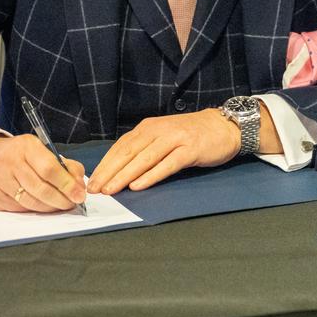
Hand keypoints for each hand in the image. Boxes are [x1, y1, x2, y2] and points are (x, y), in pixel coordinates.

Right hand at [0, 133, 86, 212]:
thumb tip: (78, 185)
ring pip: (31, 201)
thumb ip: (64, 165)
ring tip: (61, 206)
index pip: (49, 168)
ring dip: (50, 207)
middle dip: (62, 199)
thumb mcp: (40, 150)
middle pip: (41, 188)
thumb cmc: (18, 155)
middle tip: (73, 203)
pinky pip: (20, 208)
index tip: (79, 194)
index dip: (67, 184)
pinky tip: (43, 206)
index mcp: (26, 146)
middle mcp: (9, 161)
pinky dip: (35, 209)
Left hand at [85, 109, 240, 195]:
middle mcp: (158, 130)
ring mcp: (175, 139)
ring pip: (144, 158)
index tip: (92, 181)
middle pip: (129, 152)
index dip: (105, 164)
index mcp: (148, 127)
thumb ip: (145, 149)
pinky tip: (138, 186)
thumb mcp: (163, 137)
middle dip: (110, 172)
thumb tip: (119, 170)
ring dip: (125, 175)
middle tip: (96, 189)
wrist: (224, 127)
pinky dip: (151, 176)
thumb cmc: (192, 135)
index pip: (121, 146)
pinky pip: (167, 164)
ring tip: (111, 189)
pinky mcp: (190, 150)